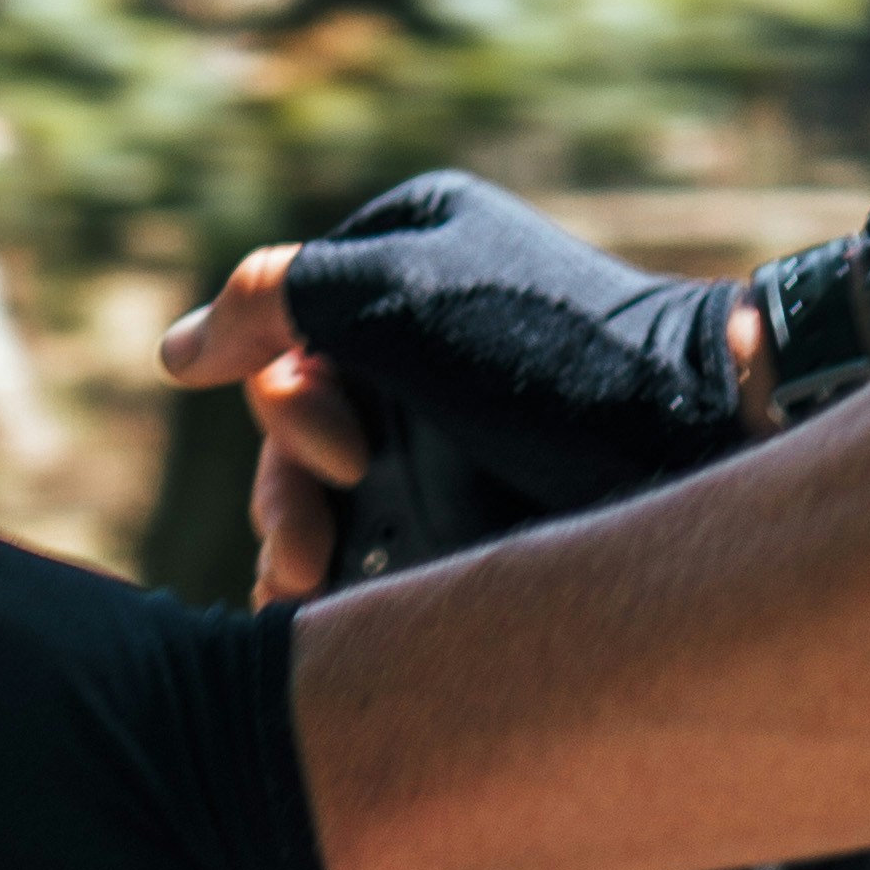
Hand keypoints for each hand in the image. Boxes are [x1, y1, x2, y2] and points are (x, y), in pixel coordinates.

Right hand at [160, 170, 779, 596]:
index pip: (278, 325)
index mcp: (401, 249)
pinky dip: (345, 575)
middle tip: (310, 553)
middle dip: (288, 490)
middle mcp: (419, 326)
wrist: (693, 435)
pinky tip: (332, 620)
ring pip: (325, 483)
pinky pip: (379, 526)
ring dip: (297, 543)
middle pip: (293, 414)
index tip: (345, 452)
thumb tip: (176, 353)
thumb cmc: (543, 358)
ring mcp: (448, 411)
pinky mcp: (477, 487)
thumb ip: (272, 300)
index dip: (284, 400)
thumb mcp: (394, 295)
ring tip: (305, 600)